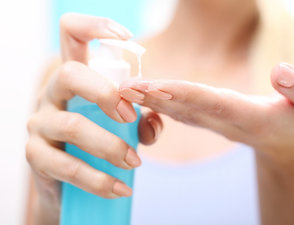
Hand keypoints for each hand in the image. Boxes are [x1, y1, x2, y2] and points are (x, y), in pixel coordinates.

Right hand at [26, 13, 161, 214]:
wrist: (73, 180)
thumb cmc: (100, 143)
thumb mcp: (124, 127)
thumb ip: (142, 120)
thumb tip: (153, 122)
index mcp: (74, 78)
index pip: (71, 34)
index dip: (95, 26)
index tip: (127, 36)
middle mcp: (52, 94)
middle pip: (71, 73)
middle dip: (106, 92)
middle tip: (131, 117)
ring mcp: (39, 124)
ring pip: (72, 125)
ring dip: (110, 145)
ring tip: (134, 163)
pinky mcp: (36, 156)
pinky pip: (67, 166)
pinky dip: (99, 180)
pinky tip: (121, 188)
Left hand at [119, 63, 293, 166]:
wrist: (283, 142)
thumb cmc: (293, 123)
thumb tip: (280, 71)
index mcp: (244, 117)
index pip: (208, 102)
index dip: (180, 94)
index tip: (152, 87)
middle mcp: (220, 121)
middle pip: (183, 107)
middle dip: (153, 97)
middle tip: (124, 87)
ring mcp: (209, 122)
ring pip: (174, 110)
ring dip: (148, 100)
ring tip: (124, 88)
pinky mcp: (204, 119)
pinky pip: (176, 112)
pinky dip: (155, 103)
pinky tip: (139, 96)